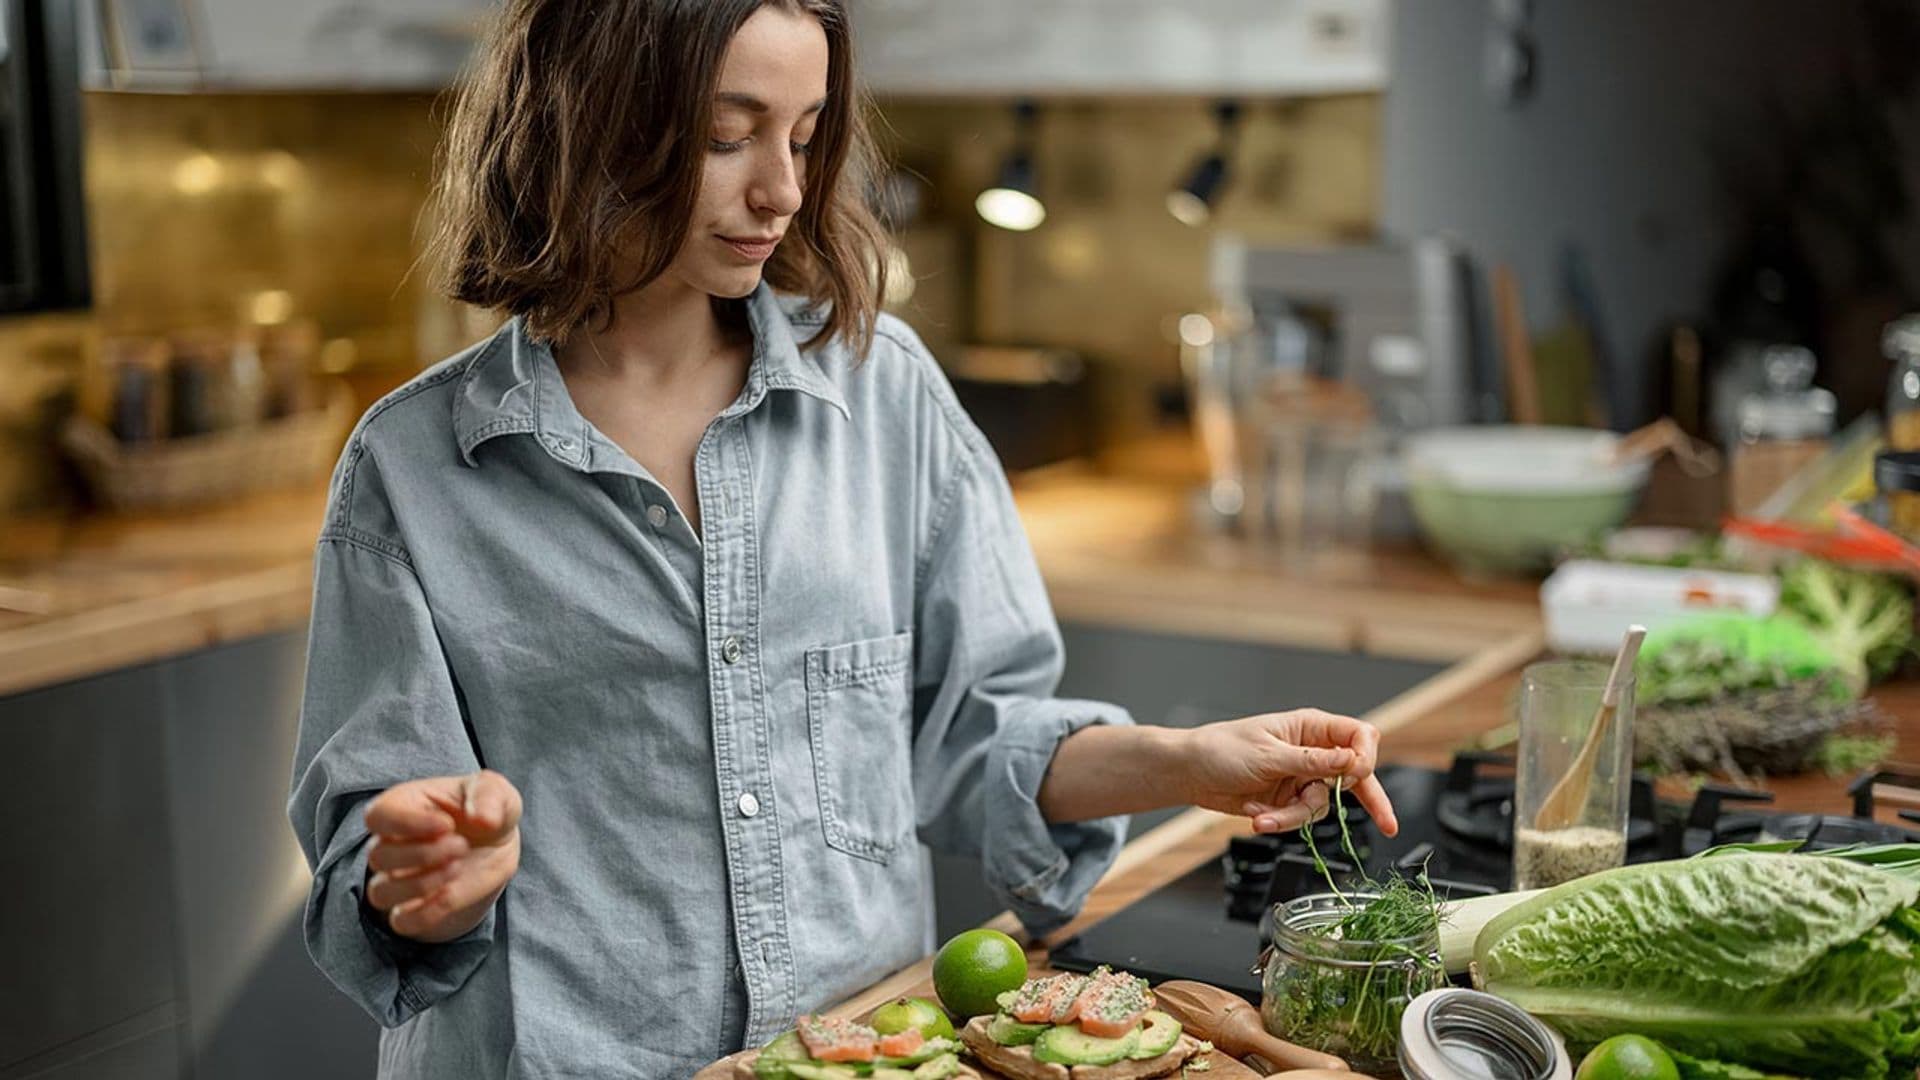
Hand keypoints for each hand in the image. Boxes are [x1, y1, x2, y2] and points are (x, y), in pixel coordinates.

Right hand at [363, 769, 521, 942]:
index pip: (379, 816)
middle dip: (423, 854)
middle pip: (378, 856)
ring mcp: (398, 878)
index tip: (447, 825)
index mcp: (403, 806)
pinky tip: (452, 893)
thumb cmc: (486, 811)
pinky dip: (426, 913)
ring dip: (420, 885)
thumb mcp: (496, 792)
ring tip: (457, 867)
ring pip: (381, 892)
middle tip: (462, 845)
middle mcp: (391, 843)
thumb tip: (483, 820)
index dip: (407, 823)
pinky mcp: (413, 908)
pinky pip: (402, 921)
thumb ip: (490, 796)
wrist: (497, 845)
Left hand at [1176, 710, 1397, 836]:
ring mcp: (1301, 778)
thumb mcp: (1268, 755)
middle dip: (1368, 800)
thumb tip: (1351, 761)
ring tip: (1262, 817)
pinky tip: (1256, 816)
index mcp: (1310, 728)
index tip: (1357, 773)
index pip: (1358, 736)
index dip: (1365, 755)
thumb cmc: (1221, 749)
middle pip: (1356, 775)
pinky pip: (1298, 818)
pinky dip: (1278, 821)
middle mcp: (1312, 753)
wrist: (1189, 773)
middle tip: (1388, 823)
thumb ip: (1311, 762)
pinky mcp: (1288, 801)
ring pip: (1322, 805)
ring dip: (1293, 815)